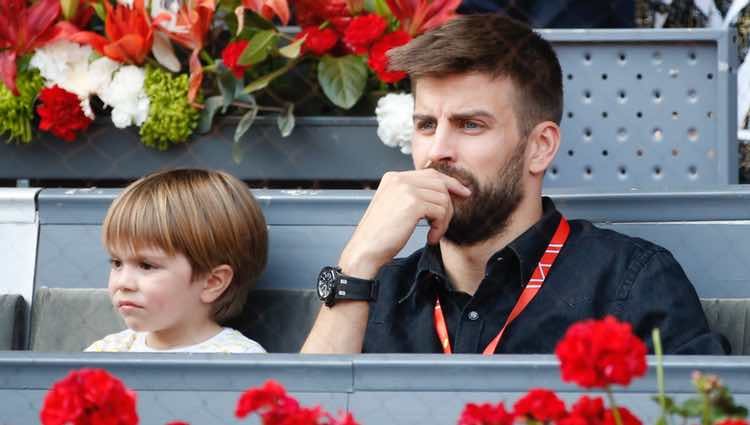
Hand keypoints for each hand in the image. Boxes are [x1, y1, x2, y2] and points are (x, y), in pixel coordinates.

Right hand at [339, 169, 470, 277]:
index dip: (450, 182)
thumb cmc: (379, 234)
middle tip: (446, 222)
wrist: (365, 249)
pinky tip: (430, 237)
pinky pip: (440, 211)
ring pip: (443, 198)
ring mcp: (406, 189)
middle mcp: (399, 179)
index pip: (430, 173)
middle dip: (450, 203)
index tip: (463, 193)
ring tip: (434, 233)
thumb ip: (412, 195)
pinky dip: (440, 227)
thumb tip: (441, 193)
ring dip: (443, 220)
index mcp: (393, 178)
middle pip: (440, 183)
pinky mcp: (413, 203)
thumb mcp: (395, 207)